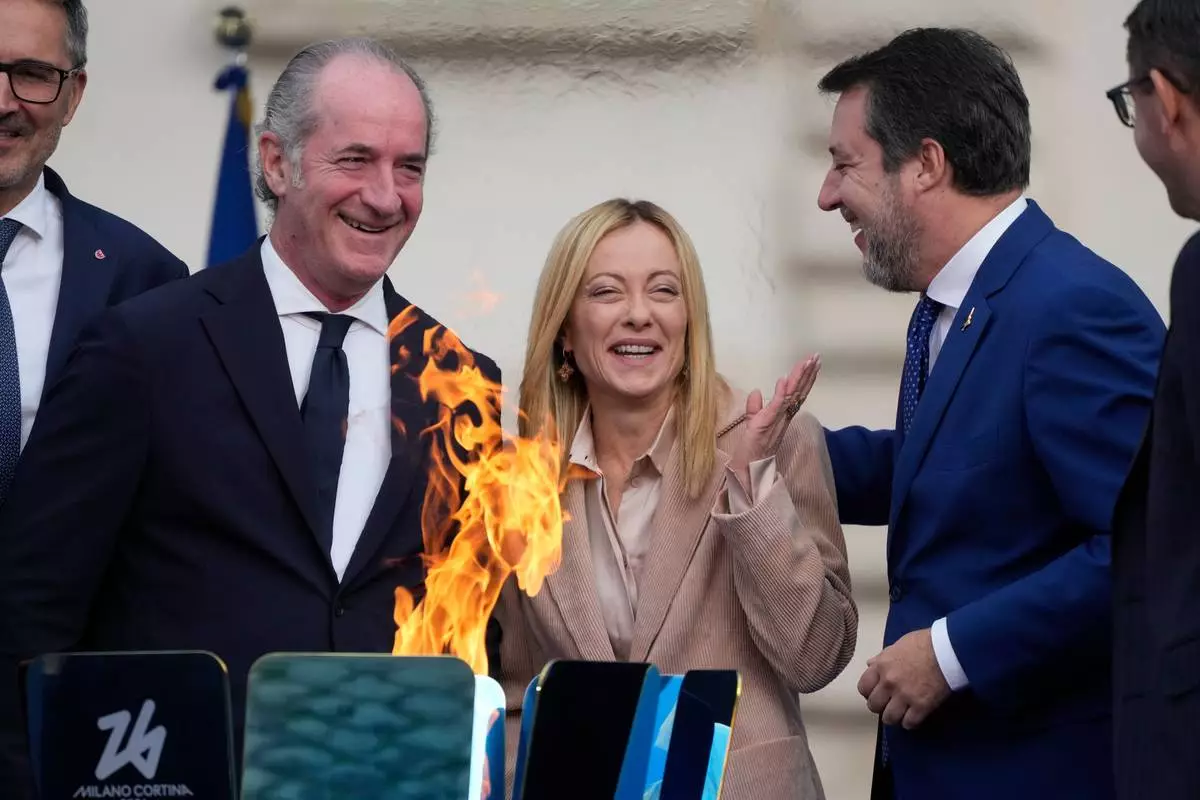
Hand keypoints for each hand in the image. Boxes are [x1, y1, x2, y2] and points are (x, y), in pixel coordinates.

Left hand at [729, 355, 820, 487]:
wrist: (747, 468)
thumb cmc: (751, 448)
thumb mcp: (753, 423)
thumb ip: (755, 407)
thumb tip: (756, 391)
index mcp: (782, 415)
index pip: (796, 393)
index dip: (805, 379)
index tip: (812, 363)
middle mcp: (783, 416)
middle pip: (799, 392)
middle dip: (808, 374)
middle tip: (817, 357)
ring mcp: (776, 420)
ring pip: (791, 395)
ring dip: (799, 378)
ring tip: (808, 363)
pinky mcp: (766, 424)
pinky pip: (775, 407)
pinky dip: (781, 393)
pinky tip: (785, 380)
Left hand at [857, 628, 950, 729]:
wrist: (948, 649)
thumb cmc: (924, 643)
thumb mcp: (898, 645)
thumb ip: (882, 657)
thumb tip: (871, 664)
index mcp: (881, 666)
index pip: (863, 687)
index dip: (869, 692)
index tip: (876, 693)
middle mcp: (889, 683)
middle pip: (874, 705)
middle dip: (880, 707)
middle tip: (888, 704)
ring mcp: (904, 696)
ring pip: (889, 718)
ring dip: (894, 717)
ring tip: (901, 713)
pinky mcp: (922, 706)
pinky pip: (909, 723)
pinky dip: (910, 722)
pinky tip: (914, 716)